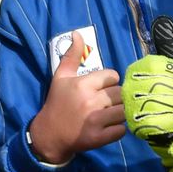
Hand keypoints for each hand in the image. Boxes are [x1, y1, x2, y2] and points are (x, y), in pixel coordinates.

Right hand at [28, 35, 123, 164]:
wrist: (49, 135)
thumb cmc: (56, 103)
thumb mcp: (60, 77)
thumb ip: (71, 55)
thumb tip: (77, 33)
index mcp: (82, 84)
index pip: (113, 76)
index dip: (109, 82)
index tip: (100, 89)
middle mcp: (90, 101)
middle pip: (120, 94)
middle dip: (115, 98)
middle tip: (104, 104)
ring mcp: (95, 121)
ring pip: (123, 111)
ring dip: (119, 113)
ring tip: (108, 115)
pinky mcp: (99, 138)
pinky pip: (121, 130)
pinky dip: (117, 129)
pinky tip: (107, 128)